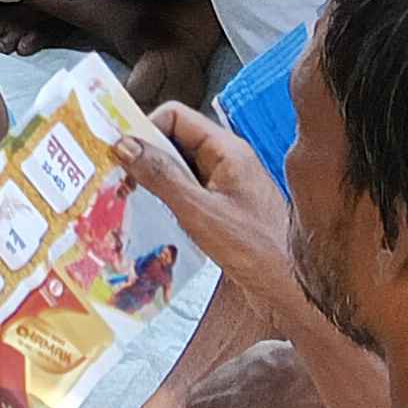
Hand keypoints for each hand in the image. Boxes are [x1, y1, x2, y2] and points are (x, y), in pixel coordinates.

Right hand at [120, 104, 298, 295]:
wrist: (292, 292)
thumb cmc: (254, 250)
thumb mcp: (199, 211)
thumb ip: (161, 176)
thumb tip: (124, 144)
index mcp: (226, 150)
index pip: (175, 116)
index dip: (145, 128)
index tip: (119, 153)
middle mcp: (226, 162)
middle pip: (174, 141)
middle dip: (144, 156)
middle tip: (115, 178)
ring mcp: (225, 187)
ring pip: (178, 169)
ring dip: (153, 181)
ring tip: (127, 199)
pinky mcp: (223, 211)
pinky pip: (187, 193)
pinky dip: (166, 201)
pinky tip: (150, 219)